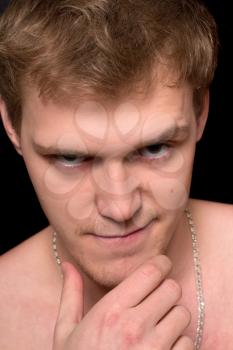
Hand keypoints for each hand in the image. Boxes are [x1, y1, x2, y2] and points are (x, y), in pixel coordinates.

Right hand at [53, 255, 193, 349]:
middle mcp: (135, 327)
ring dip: (173, 317)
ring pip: (182, 314)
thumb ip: (71, 295)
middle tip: (155, 299)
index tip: (159, 267)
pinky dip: (179, 343)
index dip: (160, 264)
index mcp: (111, 311)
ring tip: (156, 326)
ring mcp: (154, 349)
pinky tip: (161, 348)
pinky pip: (188, 343)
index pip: (152, 271)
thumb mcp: (65, 331)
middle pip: (172, 288)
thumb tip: (69, 265)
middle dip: (165, 290)